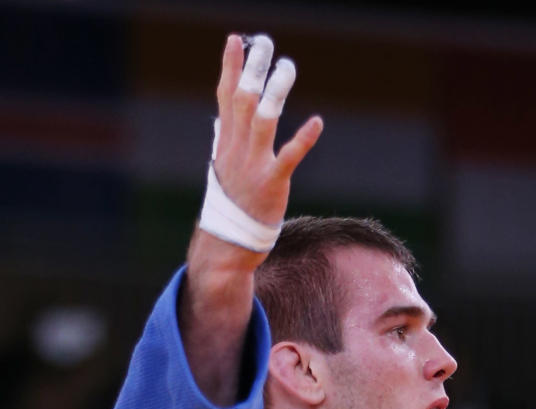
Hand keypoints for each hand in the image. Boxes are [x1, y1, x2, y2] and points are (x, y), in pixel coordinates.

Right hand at [203, 33, 322, 266]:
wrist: (229, 242)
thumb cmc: (231, 204)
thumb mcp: (222, 168)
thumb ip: (223, 141)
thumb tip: (218, 121)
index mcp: (226, 143)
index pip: (225, 97)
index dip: (230, 67)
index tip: (235, 39)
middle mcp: (237, 149)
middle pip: (243, 100)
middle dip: (253, 70)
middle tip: (264, 43)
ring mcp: (254, 165)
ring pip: (263, 120)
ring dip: (276, 93)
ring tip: (287, 67)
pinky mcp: (272, 183)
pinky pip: (289, 157)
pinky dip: (304, 139)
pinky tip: (317, 121)